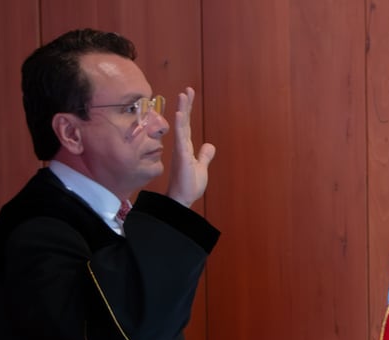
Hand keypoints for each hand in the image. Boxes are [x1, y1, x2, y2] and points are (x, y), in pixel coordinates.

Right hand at [167, 87, 216, 206]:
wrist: (183, 199)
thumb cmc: (189, 185)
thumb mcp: (201, 167)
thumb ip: (204, 156)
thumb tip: (209, 145)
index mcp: (186, 147)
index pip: (186, 124)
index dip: (187, 110)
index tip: (188, 95)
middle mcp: (181, 146)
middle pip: (183, 121)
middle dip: (185, 105)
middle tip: (187, 90)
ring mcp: (180, 150)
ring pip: (181, 126)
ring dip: (182, 110)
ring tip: (183, 95)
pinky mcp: (182, 157)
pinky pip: (180, 138)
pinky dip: (180, 126)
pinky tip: (180, 114)